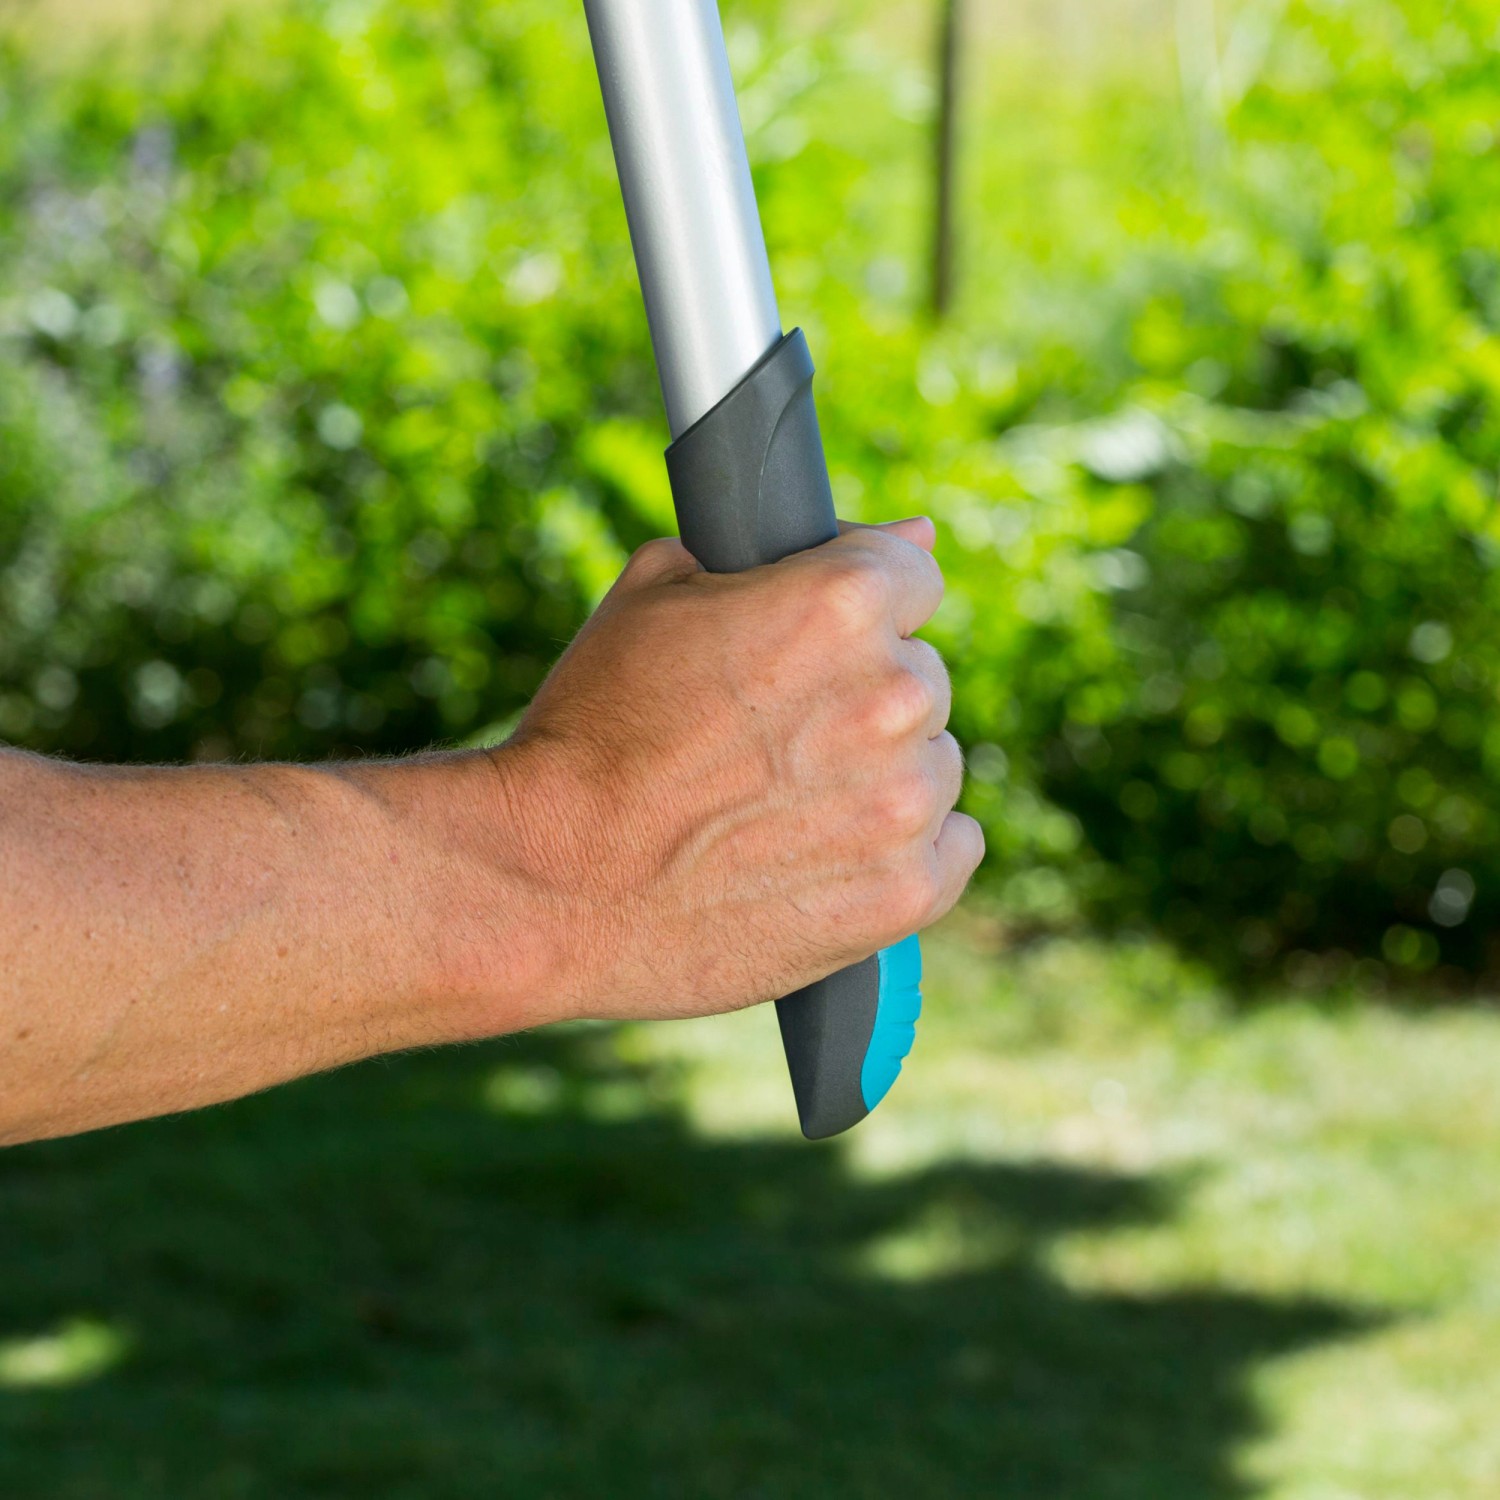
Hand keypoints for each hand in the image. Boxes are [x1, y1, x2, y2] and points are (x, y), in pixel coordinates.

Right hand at [459, 517, 982, 1025]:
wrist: (551, 880)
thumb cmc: (592, 732)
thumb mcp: (655, 596)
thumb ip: (785, 553)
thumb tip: (912, 533)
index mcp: (841, 602)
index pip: (915, 574)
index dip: (862, 606)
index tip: (822, 646)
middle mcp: (891, 695)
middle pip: (920, 677)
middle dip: (860, 698)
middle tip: (776, 739)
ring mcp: (905, 802)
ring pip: (934, 764)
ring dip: (882, 776)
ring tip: (785, 806)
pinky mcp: (906, 892)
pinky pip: (952, 848)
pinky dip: (904, 851)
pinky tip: (829, 853)